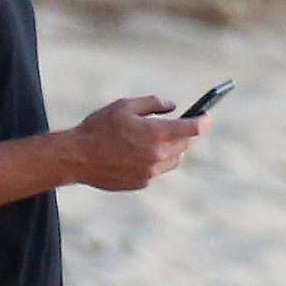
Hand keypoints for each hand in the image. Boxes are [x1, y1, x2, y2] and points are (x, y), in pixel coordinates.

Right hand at [68, 96, 205, 190]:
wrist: (78, 157)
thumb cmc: (99, 128)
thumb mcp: (125, 106)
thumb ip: (152, 103)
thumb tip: (172, 106)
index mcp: (157, 134)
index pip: (192, 129)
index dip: (203, 121)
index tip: (207, 117)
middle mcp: (158, 156)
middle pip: (185, 145)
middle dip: (188, 134)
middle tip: (187, 125)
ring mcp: (151, 172)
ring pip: (175, 160)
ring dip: (175, 149)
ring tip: (167, 138)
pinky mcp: (142, 182)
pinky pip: (158, 170)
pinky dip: (158, 160)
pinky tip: (145, 152)